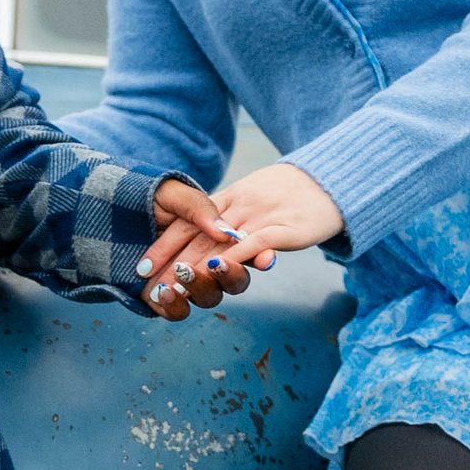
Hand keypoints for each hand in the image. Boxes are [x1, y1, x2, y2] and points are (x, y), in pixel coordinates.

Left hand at [139, 177, 252, 317]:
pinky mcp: (159, 297)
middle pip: (230, 279)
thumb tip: (225, 232)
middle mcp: (202, 261)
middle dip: (228, 276)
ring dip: (199, 290)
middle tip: (215, 265)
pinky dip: (172, 306)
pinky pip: (175, 311)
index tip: (266, 258)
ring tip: (181, 276)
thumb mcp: (171, 193)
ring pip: (207, 298)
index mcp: (213, 236)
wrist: (97, 207)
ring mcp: (182, 282)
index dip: (259, 257)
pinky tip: (160, 293)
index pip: (243, 251)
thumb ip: (199, 208)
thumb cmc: (137, 196)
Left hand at [140, 162, 342, 313]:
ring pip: (220, 245)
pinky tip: (216, 270)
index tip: (142, 268)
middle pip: (197, 239)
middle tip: (154, 288)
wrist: (327, 181)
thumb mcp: (247, 200)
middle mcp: (236, 207)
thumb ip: (223, 217)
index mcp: (224, 200)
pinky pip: (254, 244)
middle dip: (172, 266)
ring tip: (178, 286)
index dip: (163, 246)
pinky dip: (235, 257)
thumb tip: (202, 250)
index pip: (186, 223)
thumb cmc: (285, 195)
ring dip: (196, 268)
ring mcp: (258, 217)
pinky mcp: (282, 229)